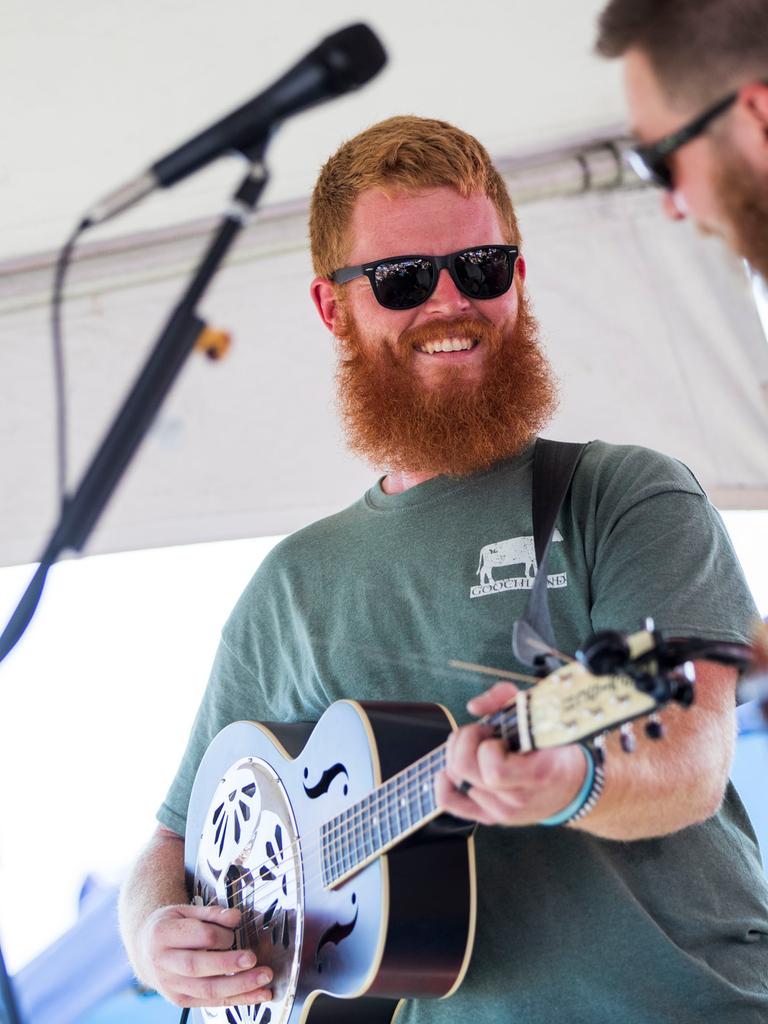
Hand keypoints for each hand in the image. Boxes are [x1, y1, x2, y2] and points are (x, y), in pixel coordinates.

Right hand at [137, 903, 272, 1007]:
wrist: (145, 949)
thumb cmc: (170, 927)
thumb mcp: (185, 910)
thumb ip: (212, 913)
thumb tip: (235, 917)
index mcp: (162, 934)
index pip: (198, 936)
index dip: (221, 934)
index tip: (236, 929)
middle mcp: (163, 963)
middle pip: (199, 966)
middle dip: (229, 964)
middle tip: (253, 959)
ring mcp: (170, 985)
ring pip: (207, 990)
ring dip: (239, 987)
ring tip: (263, 980)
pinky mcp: (181, 1000)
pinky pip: (212, 1002)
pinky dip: (238, 1000)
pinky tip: (257, 995)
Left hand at [435, 682, 587, 826]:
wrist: (574, 787)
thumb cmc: (556, 747)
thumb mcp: (540, 714)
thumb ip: (506, 699)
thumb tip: (474, 707)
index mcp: (537, 775)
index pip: (494, 770)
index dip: (487, 746)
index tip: (497, 734)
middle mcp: (517, 799)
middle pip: (465, 771)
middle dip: (466, 741)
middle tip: (483, 733)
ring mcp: (502, 812)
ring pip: (455, 780)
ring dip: (459, 754)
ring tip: (479, 748)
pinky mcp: (489, 817)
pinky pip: (451, 802)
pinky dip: (444, 783)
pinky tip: (450, 769)